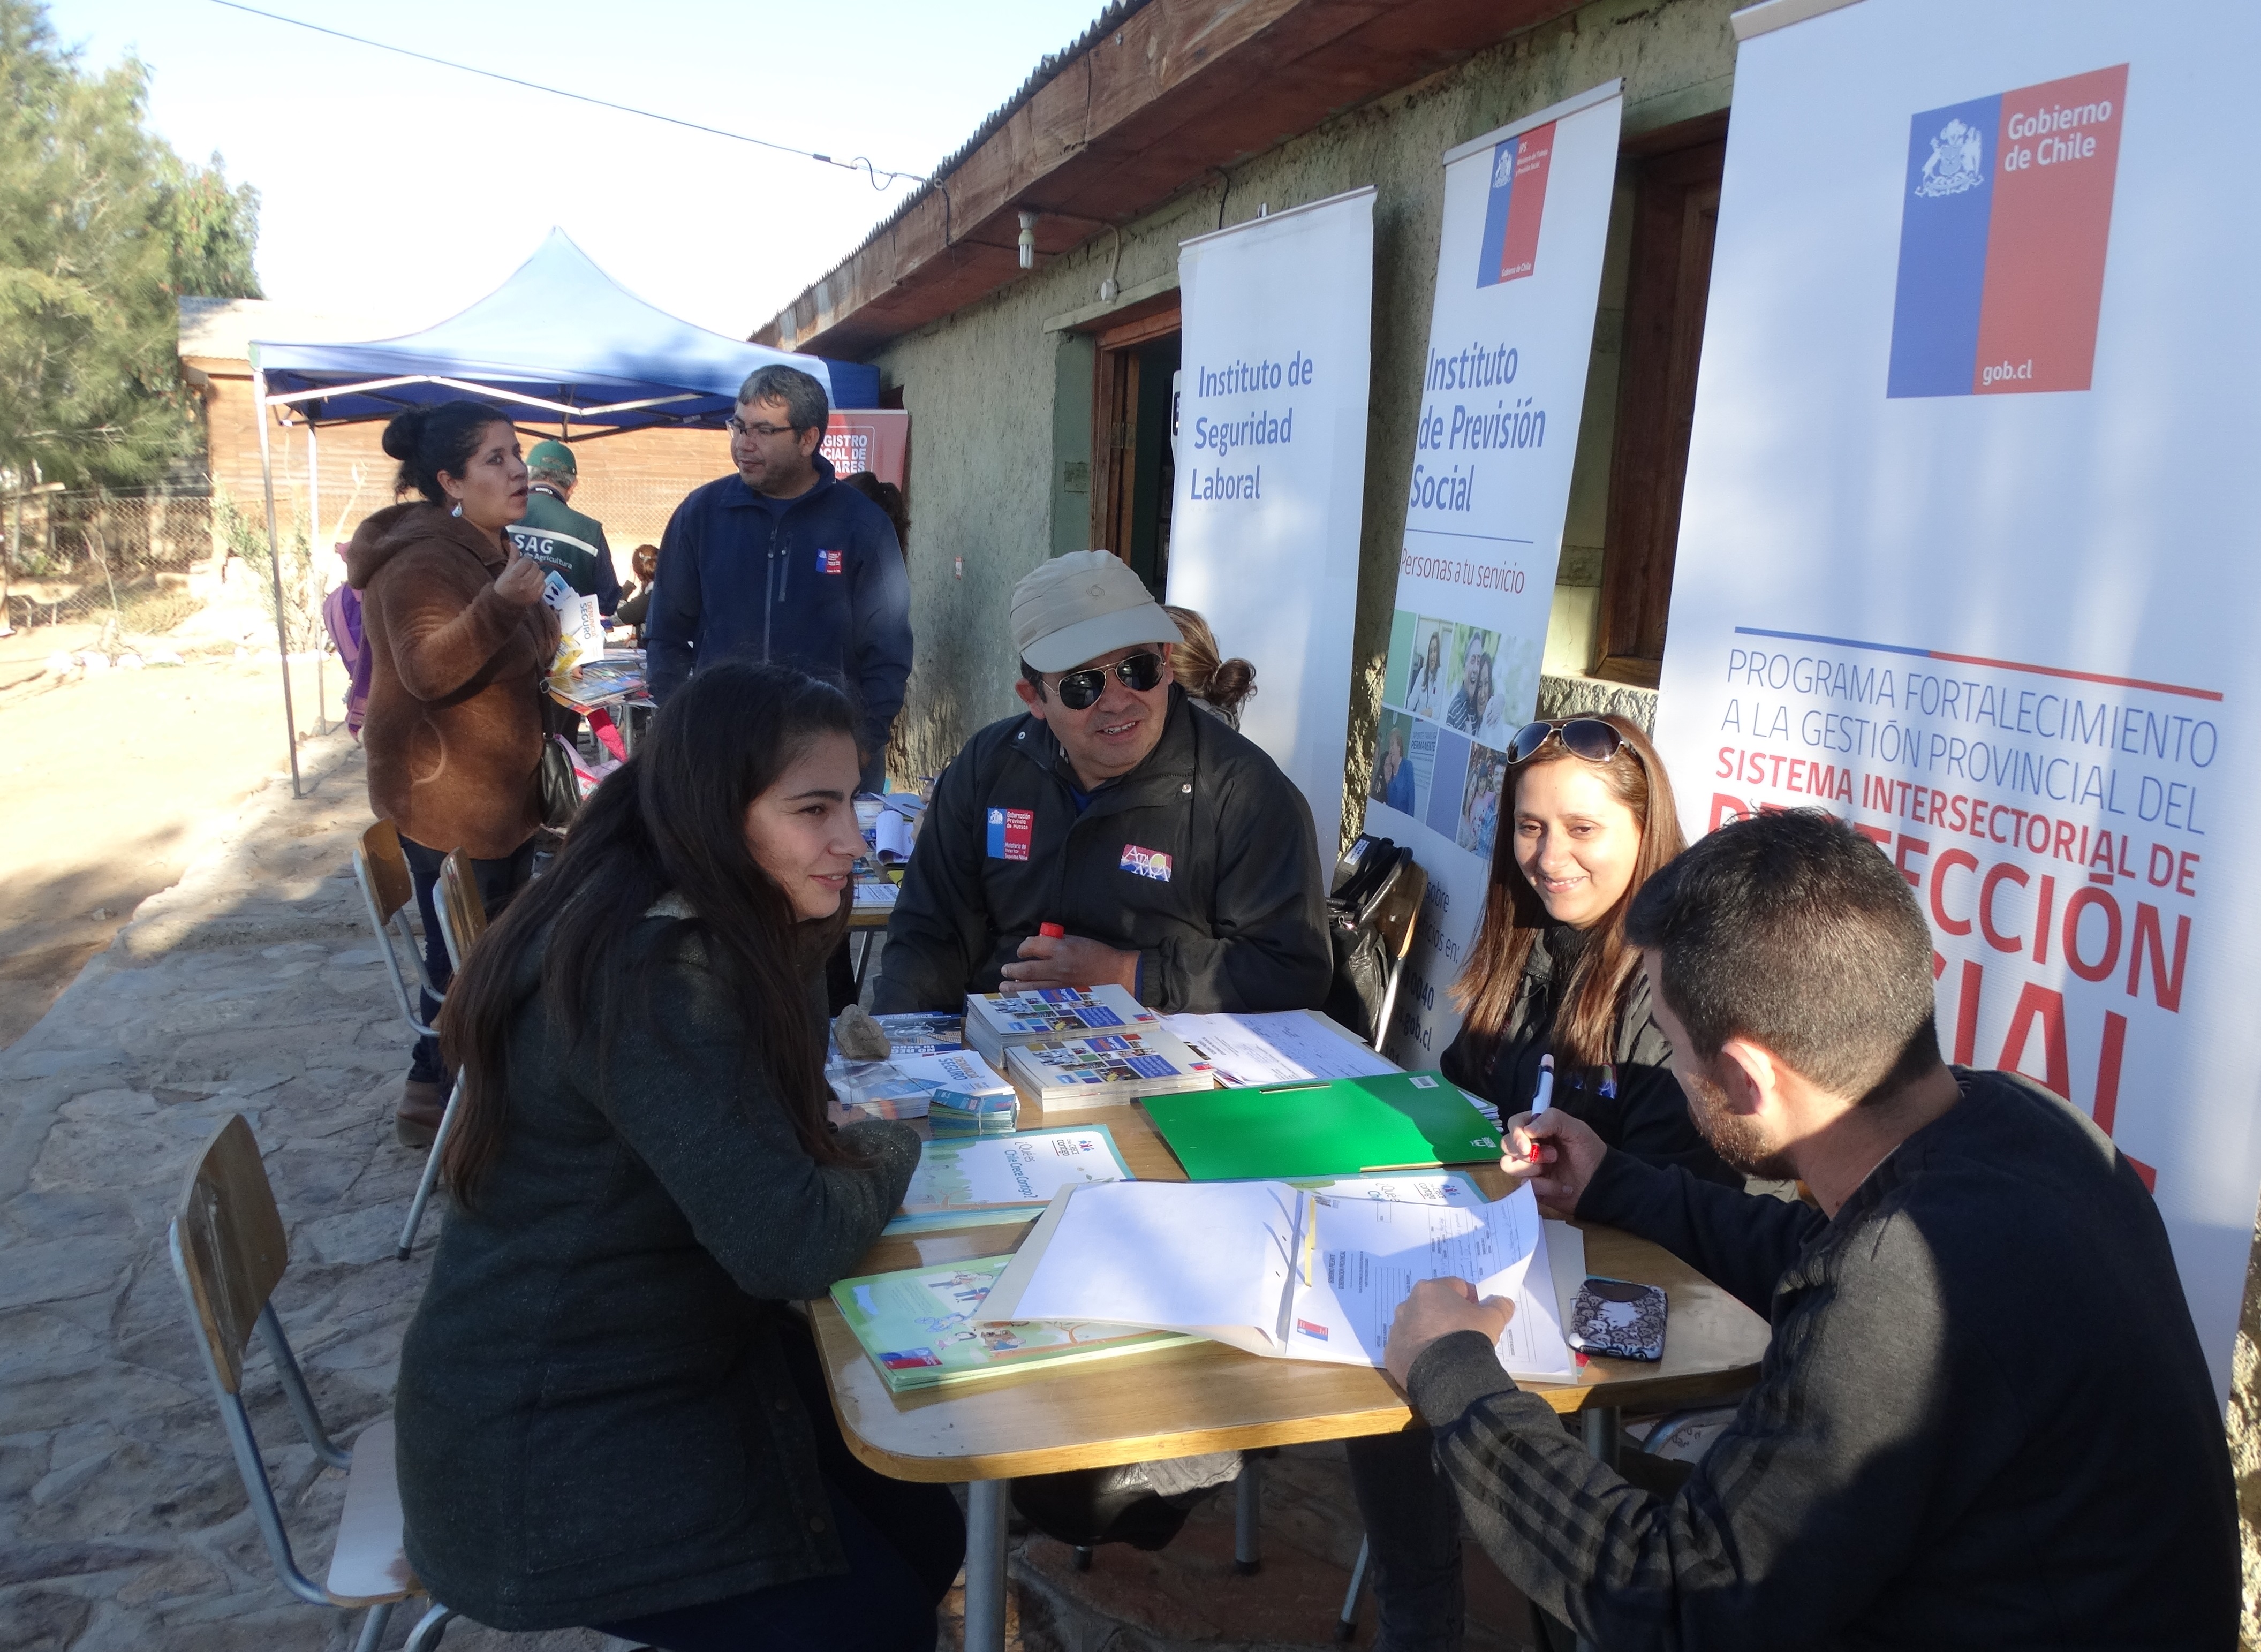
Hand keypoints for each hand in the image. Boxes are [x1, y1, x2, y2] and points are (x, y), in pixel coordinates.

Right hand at [494, 547, 546, 606]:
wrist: (503, 604)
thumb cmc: (503, 586)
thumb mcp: (506, 570)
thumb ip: (513, 556)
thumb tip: (513, 543)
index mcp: (514, 576)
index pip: (527, 560)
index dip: (525, 559)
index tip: (523, 561)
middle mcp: (524, 583)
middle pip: (535, 566)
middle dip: (531, 565)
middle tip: (526, 568)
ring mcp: (532, 591)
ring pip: (541, 574)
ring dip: (537, 573)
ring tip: (530, 575)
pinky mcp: (537, 597)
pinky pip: (544, 584)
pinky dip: (539, 581)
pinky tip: (533, 583)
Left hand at [1001, 932, 1139, 991]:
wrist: (1118, 975)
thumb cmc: (1099, 955)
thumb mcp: (1078, 940)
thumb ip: (1058, 941)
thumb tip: (1039, 944)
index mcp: (1062, 948)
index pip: (1033, 946)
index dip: (1023, 948)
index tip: (1021, 951)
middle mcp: (1058, 967)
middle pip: (1027, 969)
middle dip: (1012, 970)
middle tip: (1005, 970)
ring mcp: (1060, 985)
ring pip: (1031, 988)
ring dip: (1014, 987)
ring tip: (1004, 986)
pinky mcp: (1065, 998)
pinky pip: (1042, 998)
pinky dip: (1029, 998)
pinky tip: (1021, 999)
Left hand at [1384, 1277, 1512, 1388]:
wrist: (1448, 1373)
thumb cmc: (1468, 1336)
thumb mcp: (1492, 1319)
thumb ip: (1498, 1306)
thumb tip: (1503, 1302)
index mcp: (1430, 1290)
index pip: (1454, 1287)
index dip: (1469, 1299)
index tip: (1477, 1313)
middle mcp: (1408, 1305)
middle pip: (1431, 1305)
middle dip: (1446, 1315)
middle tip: (1462, 1332)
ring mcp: (1397, 1329)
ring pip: (1416, 1326)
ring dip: (1429, 1333)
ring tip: (1446, 1350)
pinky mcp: (1391, 1353)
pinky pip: (1406, 1349)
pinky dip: (1417, 1354)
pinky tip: (1432, 1364)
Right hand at [1499, 1108, 1606, 1216]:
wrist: (1600, 1184)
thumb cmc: (1589, 1152)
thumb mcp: (1577, 1129)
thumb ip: (1553, 1120)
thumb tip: (1527, 1130)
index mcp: (1538, 1128)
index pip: (1514, 1123)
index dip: (1516, 1134)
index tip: (1527, 1146)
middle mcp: (1529, 1146)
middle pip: (1506, 1145)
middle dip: (1527, 1153)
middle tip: (1553, 1156)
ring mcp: (1528, 1167)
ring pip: (1509, 1166)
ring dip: (1533, 1169)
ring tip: (1553, 1169)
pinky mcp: (1532, 1186)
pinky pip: (1524, 1186)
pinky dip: (1544, 1187)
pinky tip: (1561, 1187)